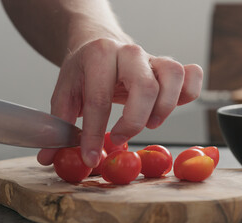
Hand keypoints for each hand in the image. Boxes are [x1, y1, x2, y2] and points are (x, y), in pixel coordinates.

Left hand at [37, 38, 202, 167]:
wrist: (99, 45)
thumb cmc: (84, 71)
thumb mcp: (65, 92)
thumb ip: (60, 124)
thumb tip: (49, 158)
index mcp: (100, 55)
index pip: (99, 100)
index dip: (93, 134)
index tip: (91, 157)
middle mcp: (130, 52)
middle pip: (145, 87)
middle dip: (134, 121)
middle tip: (119, 139)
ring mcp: (153, 57)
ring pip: (173, 77)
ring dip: (165, 108)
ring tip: (150, 122)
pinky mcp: (169, 66)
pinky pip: (191, 76)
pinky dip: (189, 93)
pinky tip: (174, 106)